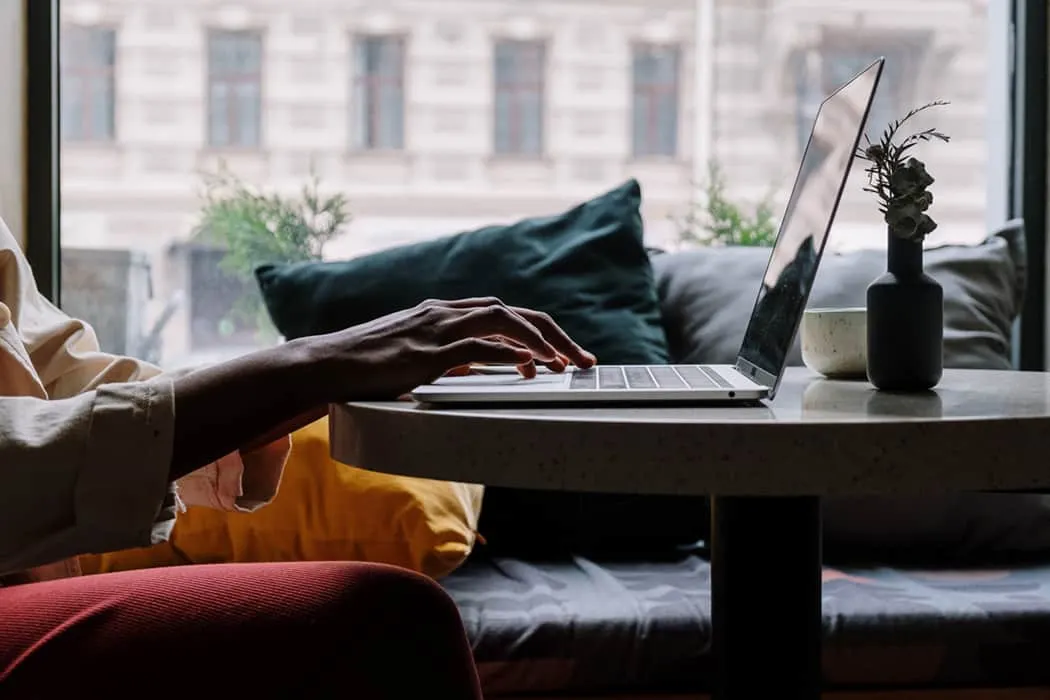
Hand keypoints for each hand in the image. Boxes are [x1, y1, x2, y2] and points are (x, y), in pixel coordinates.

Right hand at [305, 297, 595, 400]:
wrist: (325, 364)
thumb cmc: (365, 365)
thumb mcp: (415, 355)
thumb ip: (447, 356)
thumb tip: (478, 367)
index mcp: (444, 312)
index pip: (504, 312)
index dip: (540, 330)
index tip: (564, 353)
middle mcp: (445, 313)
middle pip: (515, 312)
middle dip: (555, 334)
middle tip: (584, 360)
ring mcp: (435, 329)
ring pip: (503, 320)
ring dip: (541, 341)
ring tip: (565, 364)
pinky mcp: (425, 353)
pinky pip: (477, 347)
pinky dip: (507, 353)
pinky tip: (529, 365)